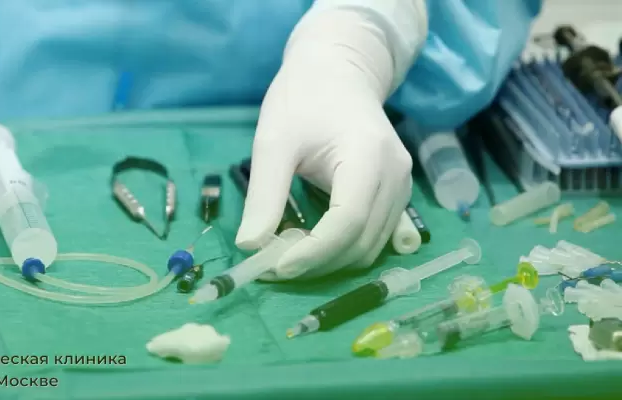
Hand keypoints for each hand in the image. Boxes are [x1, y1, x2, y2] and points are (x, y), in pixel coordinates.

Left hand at [235, 55, 411, 280]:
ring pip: (370, 248)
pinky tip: (314, 248)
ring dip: (329, 261)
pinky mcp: (398, 195)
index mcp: (368, 157)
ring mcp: (402, 187)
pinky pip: (377, 238)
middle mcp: (396, 176)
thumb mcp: (274, 142)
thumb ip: (265, 195)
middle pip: (361, 243)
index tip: (274, 268)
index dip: (312, 254)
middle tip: (271, 263)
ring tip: (286, 251)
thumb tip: (249, 247)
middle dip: (316, 262)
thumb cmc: (303, 99)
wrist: (337, 72)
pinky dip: (346, 251)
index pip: (347, 222)